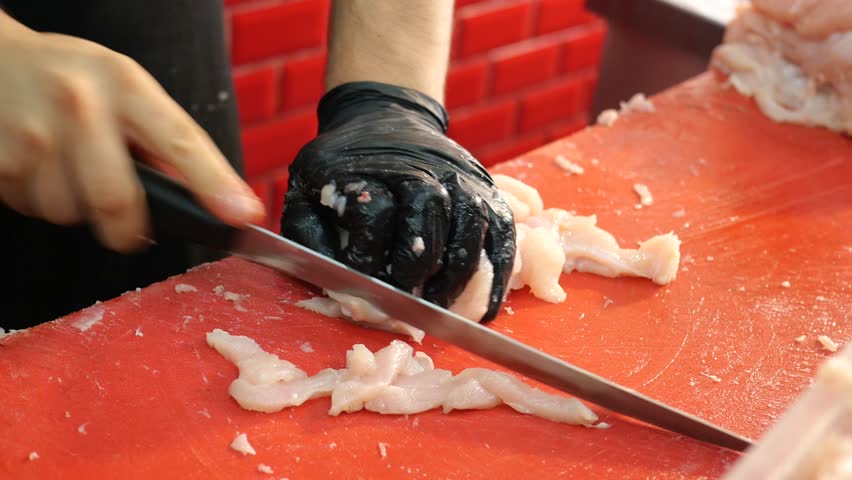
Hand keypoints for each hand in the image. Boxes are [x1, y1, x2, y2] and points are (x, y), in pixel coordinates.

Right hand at [0, 14, 264, 251]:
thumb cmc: (72, 78)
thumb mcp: (126, 87)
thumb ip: (164, 137)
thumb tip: (212, 195)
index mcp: (126, 85)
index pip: (182, 140)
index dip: (215, 184)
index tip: (242, 215)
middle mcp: (80, 105)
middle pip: (117, 199)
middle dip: (129, 229)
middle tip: (132, 227)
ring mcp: (33, 134)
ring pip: (71, 212)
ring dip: (78, 208)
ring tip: (72, 170)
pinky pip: (33, 209)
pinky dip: (42, 200)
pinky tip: (41, 168)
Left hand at [280, 82, 515, 321]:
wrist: (384, 120)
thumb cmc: (343, 174)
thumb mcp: (307, 195)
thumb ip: (311, 238)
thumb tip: (337, 286)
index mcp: (365, 166)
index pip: (374, 212)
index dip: (367, 257)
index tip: (362, 289)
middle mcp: (419, 165)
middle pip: (427, 211)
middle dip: (415, 268)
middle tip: (405, 305)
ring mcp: (460, 176)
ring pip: (470, 224)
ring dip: (456, 277)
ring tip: (438, 310)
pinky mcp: (487, 190)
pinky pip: (502, 234)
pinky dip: (496, 275)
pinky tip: (481, 309)